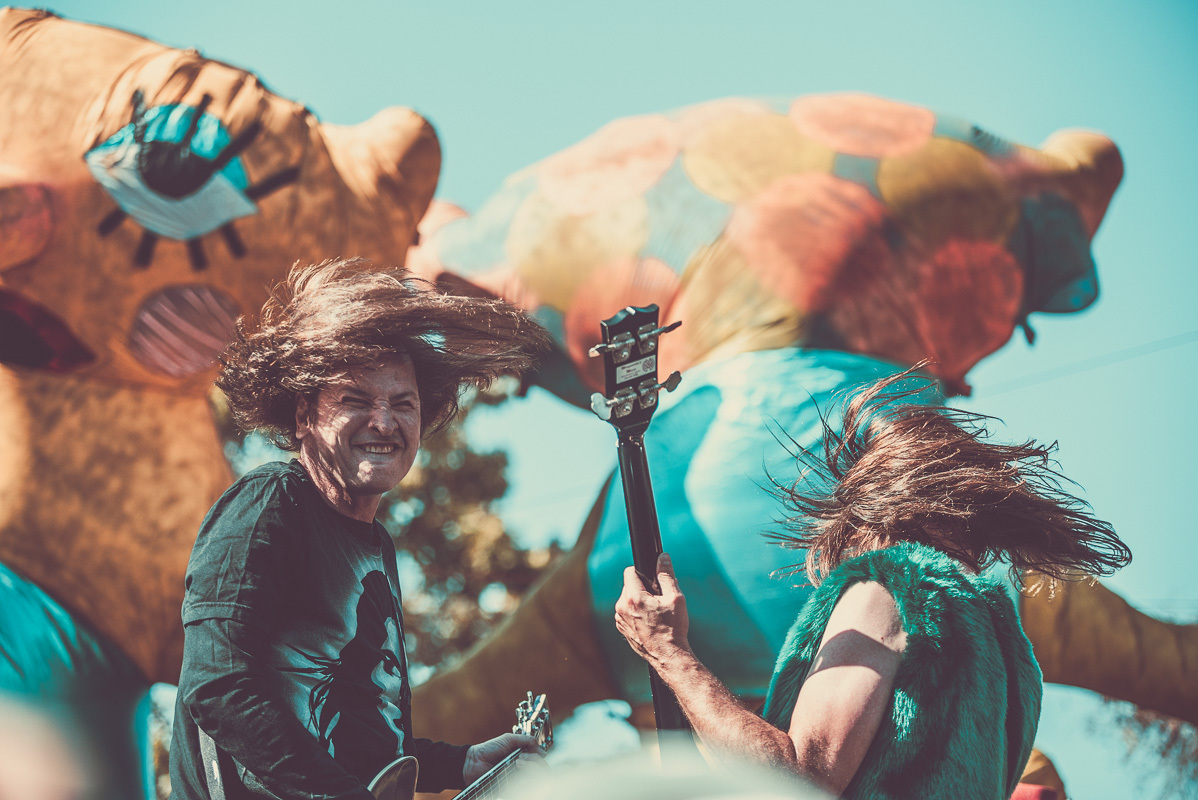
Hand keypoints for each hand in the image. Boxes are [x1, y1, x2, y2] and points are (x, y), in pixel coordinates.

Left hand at [462, 732, 542, 784]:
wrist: (473, 761)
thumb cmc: (489, 749)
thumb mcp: (509, 739)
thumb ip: (526, 741)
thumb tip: (543, 751)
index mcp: (523, 758)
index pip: (540, 763)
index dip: (538, 758)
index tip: (528, 754)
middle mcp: (522, 770)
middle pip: (542, 773)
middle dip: (535, 763)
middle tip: (521, 759)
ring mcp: (515, 780)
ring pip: (534, 781)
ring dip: (529, 770)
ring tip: (516, 764)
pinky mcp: (509, 788)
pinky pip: (521, 788)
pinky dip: (522, 780)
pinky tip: (513, 772)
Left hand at [613, 553, 690, 667]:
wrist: (669, 656)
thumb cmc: (673, 629)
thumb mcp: (675, 598)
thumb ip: (666, 575)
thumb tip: (662, 558)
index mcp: (633, 598)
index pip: (630, 571)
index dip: (642, 572)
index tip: (652, 580)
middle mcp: (622, 608)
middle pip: (629, 585)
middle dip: (643, 588)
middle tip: (658, 599)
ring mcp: (620, 619)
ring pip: (627, 599)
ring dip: (639, 600)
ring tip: (655, 612)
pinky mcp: (622, 628)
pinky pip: (626, 612)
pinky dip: (636, 612)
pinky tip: (650, 621)